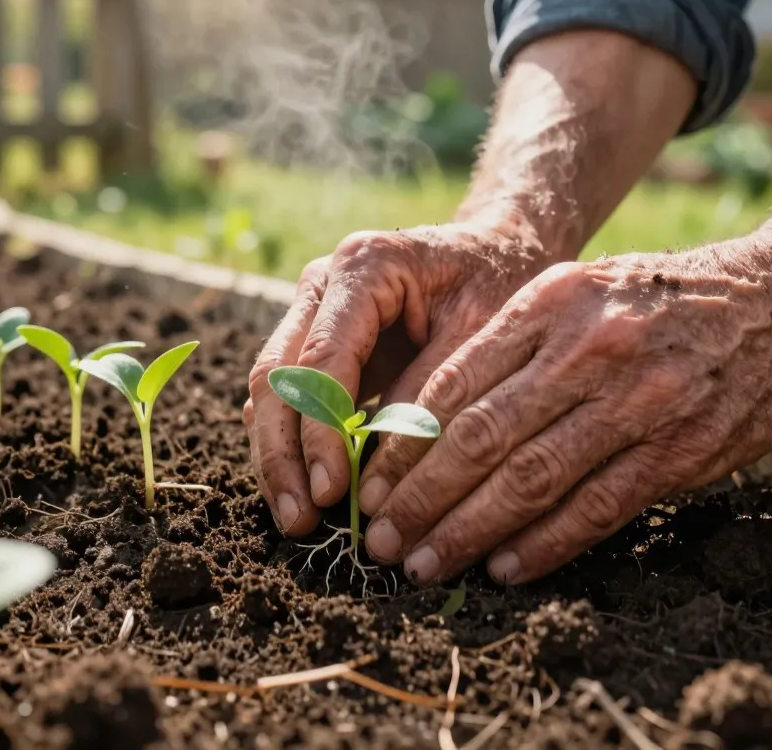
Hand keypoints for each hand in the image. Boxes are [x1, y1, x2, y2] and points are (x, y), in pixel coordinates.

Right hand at [245, 221, 553, 535]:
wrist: (500, 252)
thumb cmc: (500, 286)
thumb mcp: (483, 336)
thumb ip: (431, 396)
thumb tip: (379, 476)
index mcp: (364, 266)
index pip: (322, 358)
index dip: (320, 430)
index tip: (330, 491)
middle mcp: (323, 283)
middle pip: (275, 374)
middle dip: (282, 453)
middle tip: (299, 519)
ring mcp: (311, 310)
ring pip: (270, 390)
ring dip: (278, 456)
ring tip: (296, 519)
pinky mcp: (315, 341)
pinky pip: (289, 397)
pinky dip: (292, 445)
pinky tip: (303, 492)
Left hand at [362, 236, 771, 584]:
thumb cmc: (662, 298)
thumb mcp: (580, 289)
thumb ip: (513, 344)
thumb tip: (428, 417)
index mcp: (550, 302)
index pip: (455, 383)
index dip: (403, 445)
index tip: (369, 485)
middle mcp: (588, 348)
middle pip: (481, 437)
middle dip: (421, 499)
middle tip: (381, 540)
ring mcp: (637, 400)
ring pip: (531, 479)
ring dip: (468, 531)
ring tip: (424, 564)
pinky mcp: (681, 449)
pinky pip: (597, 507)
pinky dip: (545, 544)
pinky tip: (503, 568)